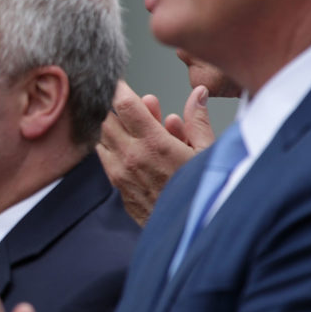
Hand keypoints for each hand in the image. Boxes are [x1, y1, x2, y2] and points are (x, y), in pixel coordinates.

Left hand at [96, 81, 212, 224]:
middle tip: (126, 99)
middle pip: (106, 119)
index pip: (124, 104)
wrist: (191, 234)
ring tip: (134, 124)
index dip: (117, 86)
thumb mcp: (208, 154)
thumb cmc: (204, 194)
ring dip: (113, 127)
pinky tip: (130, 145)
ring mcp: (121, 175)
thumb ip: (197, 120)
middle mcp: (132, 157)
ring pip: (102, 139)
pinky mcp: (119, 189)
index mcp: (155, 144)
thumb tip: (198, 94)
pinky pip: (106, 159)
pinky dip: (112, 147)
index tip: (116, 77)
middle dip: (114, 105)